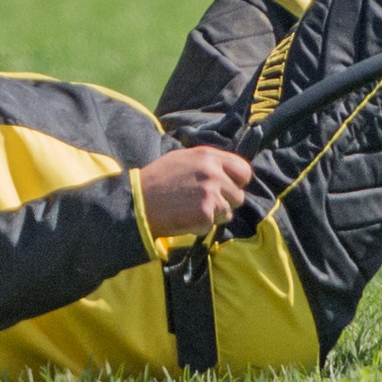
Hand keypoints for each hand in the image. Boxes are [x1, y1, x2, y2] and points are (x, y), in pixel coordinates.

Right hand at [139, 146, 253, 235]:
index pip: (244, 171)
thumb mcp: (182, 159)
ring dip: (214, 215)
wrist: (137, 202)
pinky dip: (202, 226)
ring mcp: (210, 193)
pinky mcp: (205, 213)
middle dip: (225, 202)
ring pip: (228, 212)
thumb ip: (207, 163)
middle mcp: (213, 172)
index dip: (237, 182)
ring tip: (190, 210)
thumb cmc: (157, 181)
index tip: (226, 188)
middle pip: (238, 195)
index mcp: (208, 156)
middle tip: (204, 203)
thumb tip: (227, 171)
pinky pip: (214, 225)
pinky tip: (185, 218)